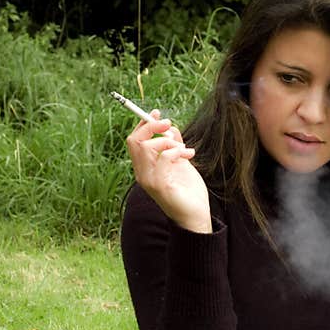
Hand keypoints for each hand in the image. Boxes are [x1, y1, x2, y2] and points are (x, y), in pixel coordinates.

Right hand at [125, 110, 211, 232]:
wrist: (196, 216)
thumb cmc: (189, 192)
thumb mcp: (181, 163)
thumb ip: (174, 147)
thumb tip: (170, 128)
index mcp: (144, 168)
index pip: (134, 141)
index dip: (143, 124)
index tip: (157, 114)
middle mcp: (142, 174)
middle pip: (134, 141)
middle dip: (151, 126)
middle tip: (169, 124)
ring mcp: (149, 180)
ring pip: (145, 147)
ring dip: (167, 141)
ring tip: (185, 149)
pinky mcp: (160, 185)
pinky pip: (163, 157)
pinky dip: (177, 151)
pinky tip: (189, 156)